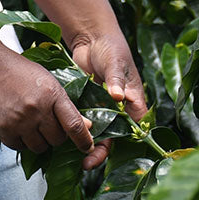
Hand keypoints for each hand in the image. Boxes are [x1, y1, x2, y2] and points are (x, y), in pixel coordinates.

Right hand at [0, 45, 95, 157]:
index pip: (74, 124)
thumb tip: (87, 126)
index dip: (84, 140)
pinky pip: (19, 148)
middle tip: (48, 125)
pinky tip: (18, 125)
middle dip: (56, 136)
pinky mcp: (3, 129)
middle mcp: (37, 110)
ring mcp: (19, 121)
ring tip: (32, 124)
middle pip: (57, 140)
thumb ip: (66, 105)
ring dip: (39, 140)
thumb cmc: (21, 71)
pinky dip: (21, 141)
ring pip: (39, 148)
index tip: (87, 148)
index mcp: (52, 94)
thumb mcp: (48, 82)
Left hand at [71, 29, 147, 170]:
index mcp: (132, 101)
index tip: (107, 152)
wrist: (91, 37)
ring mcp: (101, 108)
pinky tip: (65, 140)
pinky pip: (83, 122)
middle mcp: (118, 109)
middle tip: (87, 162)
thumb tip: (118, 96)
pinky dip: (76, 131)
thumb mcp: (115, 62)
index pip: (133, 128)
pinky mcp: (86, 104)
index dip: (122, 142)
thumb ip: (116, 79)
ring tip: (74, 158)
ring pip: (97, 133)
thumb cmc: (111, 48)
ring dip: (87, 145)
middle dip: (100, 151)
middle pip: (113, 136)